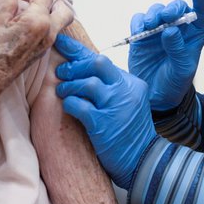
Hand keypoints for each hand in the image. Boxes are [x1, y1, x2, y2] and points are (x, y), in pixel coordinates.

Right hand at [0, 0, 73, 97]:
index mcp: (38, 22)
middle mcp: (48, 33)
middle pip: (63, 8)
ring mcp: (45, 45)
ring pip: (58, 21)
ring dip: (45, 11)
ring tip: (23, 11)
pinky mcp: (39, 52)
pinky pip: (49, 32)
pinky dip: (40, 24)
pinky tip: (20, 24)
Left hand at [54, 35, 156, 189]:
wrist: (143, 161)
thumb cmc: (129, 133)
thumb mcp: (126, 102)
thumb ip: (109, 85)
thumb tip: (78, 68)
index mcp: (131, 83)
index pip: (102, 59)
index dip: (78, 49)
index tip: (60, 41)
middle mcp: (126, 91)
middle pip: (97, 64)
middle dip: (74, 65)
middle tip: (61, 72)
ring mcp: (116, 106)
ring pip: (88, 83)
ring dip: (70, 86)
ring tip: (62, 91)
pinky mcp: (105, 124)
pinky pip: (81, 106)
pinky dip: (70, 103)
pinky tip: (69, 106)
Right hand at [129, 0, 203, 110]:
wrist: (155, 96)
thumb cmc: (175, 83)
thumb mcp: (182, 70)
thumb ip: (178, 50)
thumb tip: (170, 30)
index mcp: (195, 35)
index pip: (202, 12)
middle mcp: (177, 28)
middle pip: (177, 7)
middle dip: (172, 8)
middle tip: (165, 16)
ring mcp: (158, 30)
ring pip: (157, 10)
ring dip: (154, 14)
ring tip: (151, 25)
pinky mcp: (141, 34)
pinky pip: (139, 20)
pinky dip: (138, 21)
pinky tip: (139, 31)